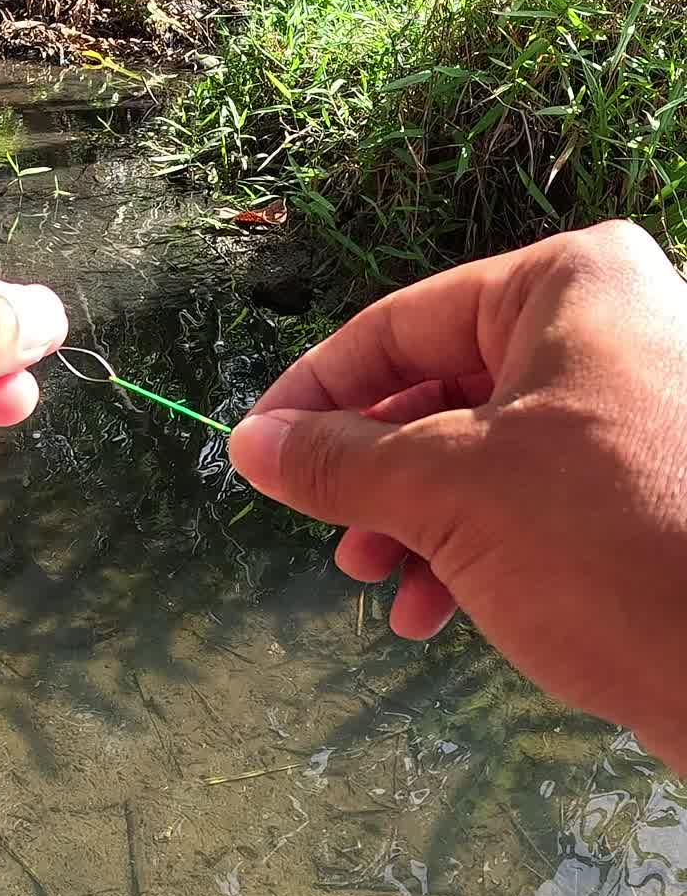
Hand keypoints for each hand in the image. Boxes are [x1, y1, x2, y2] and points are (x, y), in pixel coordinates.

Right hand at [229, 222, 686, 771]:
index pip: (400, 323)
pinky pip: (533, 496)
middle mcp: (607, 326)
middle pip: (440, 389)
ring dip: (415, 523)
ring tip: (379, 585)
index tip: (256, 450)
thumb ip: (339, 461)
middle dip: (375, 475)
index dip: (315, 392)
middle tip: (329, 536)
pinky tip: (434, 611)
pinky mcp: (650, 484)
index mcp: (567, 284)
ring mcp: (635, 405)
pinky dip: (473, 546)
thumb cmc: (610, 542)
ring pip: (481, 452)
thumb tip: (248, 444)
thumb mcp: (450, 493)